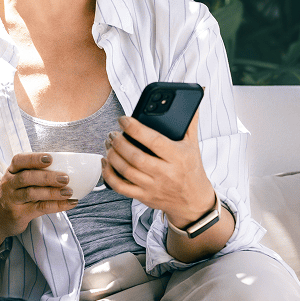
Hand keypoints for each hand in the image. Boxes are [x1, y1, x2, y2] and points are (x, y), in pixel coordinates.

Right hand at [0, 153, 77, 238]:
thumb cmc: (14, 194)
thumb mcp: (17, 180)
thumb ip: (34, 173)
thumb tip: (67, 167)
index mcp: (11, 172)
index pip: (19, 161)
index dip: (34, 158)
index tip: (50, 158)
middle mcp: (9, 184)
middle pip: (27, 178)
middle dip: (47, 177)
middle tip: (65, 178)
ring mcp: (12, 200)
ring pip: (32, 193)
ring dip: (52, 192)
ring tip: (69, 192)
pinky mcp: (19, 214)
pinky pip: (39, 208)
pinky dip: (56, 206)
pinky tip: (69, 203)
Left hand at [102, 109, 214, 226]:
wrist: (194, 200)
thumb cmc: (191, 168)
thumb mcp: (193, 145)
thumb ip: (189, 122)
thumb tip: (191, 100)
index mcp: (178, 157)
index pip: (153, 141)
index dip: (135, 128)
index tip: (123, 119)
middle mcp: (165, 173)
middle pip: (135, 157)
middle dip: (118, 142)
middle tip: (112, 133)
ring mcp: (153, 187)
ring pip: (126, 171)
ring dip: (112, 155)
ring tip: (108, 143)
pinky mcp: (144, 196)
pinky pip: (120, 187)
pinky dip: (108, 174)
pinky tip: (105, 162)